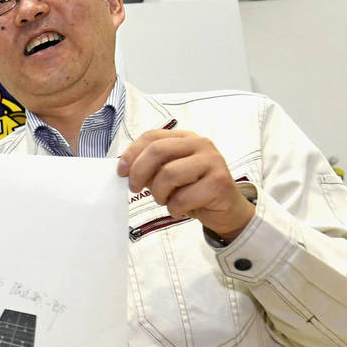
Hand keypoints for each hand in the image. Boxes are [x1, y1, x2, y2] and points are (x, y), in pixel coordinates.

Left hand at [117, 129, 254, 241]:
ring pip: (169, 174)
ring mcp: (212, 161)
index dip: (131, 154)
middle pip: (157, 151)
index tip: (121, 172)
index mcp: (185, 138)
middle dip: (139, 172)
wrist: (225, 210)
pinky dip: (174, 208)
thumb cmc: (193, 191)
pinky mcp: (219, 182)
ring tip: (165, 200)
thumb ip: (150, 168)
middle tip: (135, 188)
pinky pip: (183, 197)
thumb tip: (125, 169)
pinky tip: (180, 209)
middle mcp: (200, 144)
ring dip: (159, 194)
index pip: (151, 137)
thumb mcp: (168, 175)